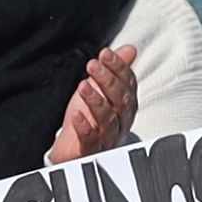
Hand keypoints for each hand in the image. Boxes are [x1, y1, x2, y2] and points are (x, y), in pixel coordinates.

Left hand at [51, 45, 139, 160]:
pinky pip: (91, 140)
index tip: (105, 54)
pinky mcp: (91, 151)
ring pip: (108, 119)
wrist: (71, 148)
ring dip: (96, 101)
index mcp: (126, 105)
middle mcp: (120, 121)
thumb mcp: (101, 88)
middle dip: (107, 80)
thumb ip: (116, 70)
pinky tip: (77, 116)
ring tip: (84, 86)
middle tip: (93, 65)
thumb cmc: (89, 118)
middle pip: (120, 100)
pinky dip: (84, 128)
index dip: (118, 68)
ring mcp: (107, 138)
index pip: (128, 84)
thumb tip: (130, 49)